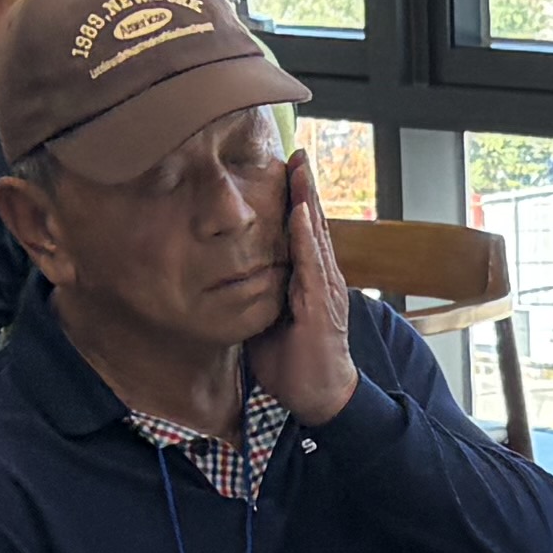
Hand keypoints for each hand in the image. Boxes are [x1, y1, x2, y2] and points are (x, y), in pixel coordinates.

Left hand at [247, 152, 360, 427]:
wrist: (320, 398)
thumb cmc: (293, 365)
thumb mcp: (265, 324)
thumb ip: (254, 299)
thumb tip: (228, 284)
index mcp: (308, 282)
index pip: (303, 234)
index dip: (296, 202)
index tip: (288, 172)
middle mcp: (321, 279)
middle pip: (313, 225)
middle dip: (306, 188)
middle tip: (298, 154)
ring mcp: (324, 289)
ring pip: (316, 235)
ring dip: (308, 201)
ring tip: (301, 169)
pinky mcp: (321, 305)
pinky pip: (312, 263)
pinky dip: (306, 236)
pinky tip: (300, 212)